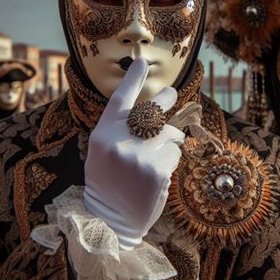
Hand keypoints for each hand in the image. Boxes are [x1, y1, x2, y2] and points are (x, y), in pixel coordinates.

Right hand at [84, 57, 183, 249]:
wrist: (111, 218)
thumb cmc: (108, 180)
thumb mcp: (103, 150)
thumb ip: (121, 129)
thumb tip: (151, 110)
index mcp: (103, 133)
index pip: (120, 99)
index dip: (132, 79)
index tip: (141, 62)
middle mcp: (120, 140)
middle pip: (153, 108)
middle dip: (167, 99)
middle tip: (171, 95)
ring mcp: (139, 155)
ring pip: (171, 133)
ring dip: (168, 142)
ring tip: (153, 159)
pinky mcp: (157, 170)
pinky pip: (176, 153)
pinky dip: (171, 160)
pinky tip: (158, 174)